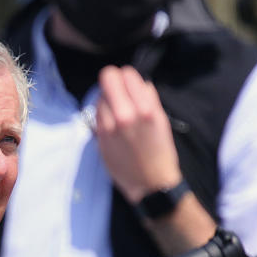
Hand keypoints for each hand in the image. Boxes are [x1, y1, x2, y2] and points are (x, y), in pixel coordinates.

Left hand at [94, 65, 181, 203]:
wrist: (150, 183)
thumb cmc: (160, 151)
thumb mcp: (161, 120)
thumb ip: (148, 97)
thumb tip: (139, 82)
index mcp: (144, 109)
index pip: (125, 73)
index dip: (127, 77)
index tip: (130, 85)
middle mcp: (123, 115)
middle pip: (107, 79)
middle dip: (114, 83)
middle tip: (121, 93)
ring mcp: (108, 126)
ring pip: (99, 96)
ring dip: (108, 100)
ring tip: (119, 113)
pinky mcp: (99, 136)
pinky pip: (96, 113)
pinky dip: (103, 113)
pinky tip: (113, 124)